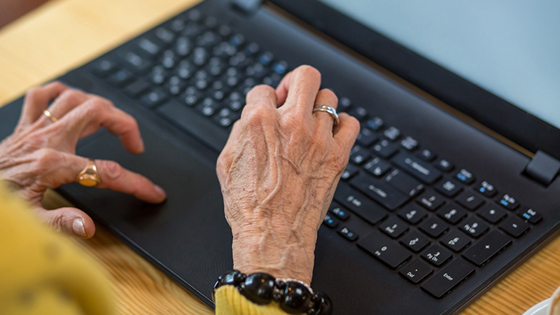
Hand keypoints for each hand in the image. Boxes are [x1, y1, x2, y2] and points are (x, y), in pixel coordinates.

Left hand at [0, 82, 165, 237]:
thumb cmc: (0, 204)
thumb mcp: (28, 222)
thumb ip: (61, 223)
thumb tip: (88, 226)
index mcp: (51, 165)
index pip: (105, 172)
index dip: (135, 183)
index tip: (152, 192)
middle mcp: (46, 139)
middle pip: (96, 112)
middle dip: (125, 124)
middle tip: (135, 146)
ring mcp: (35, 128)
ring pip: (75, 97)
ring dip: (100, 106)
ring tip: (114, 123)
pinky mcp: (24, 125)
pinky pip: (44, 96)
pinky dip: (63, 94)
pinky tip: (75, 103)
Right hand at [216, 66, 359, 283]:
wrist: (273, 235)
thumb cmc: (249, 205)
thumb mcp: (226, 162)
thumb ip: (240, 131)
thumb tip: (251, 117)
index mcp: (259, 122)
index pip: (264, 89)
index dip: (263, 100)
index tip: (267, 110)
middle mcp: (291, 124)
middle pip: (305, 76)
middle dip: (296, 83)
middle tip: (293, 97)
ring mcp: (318, 138)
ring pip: (329, 98)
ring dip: (318, 108)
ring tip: (311, 123)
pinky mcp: (337, 155)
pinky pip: (350, 124)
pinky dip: (342, 127)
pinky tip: (330, 137)